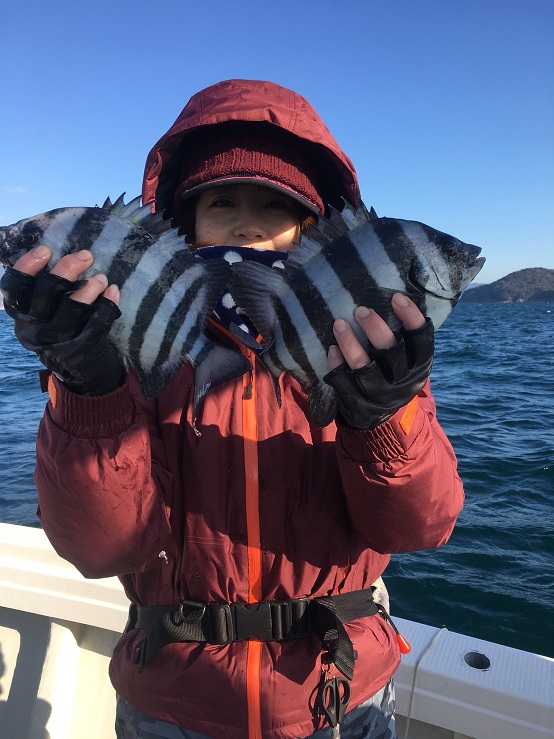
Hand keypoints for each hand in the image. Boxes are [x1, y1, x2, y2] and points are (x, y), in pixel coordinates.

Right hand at [0, 245, 122, 394]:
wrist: (78, 372)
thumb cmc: (60, 328)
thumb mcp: (41, 313)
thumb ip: (43, 290)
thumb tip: (56, 253)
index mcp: (21, 314)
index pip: (14, 287)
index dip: (27, 265)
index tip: (46, 249)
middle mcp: (34, 327)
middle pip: (46, 292)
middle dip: (67, 269)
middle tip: (86, 255)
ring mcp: (57, 340)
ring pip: (71, 308)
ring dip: (89, 288)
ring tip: (101, 277)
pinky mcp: (80, 350)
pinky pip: (96, 324)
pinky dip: (107, 305)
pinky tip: (114, 291)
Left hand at [323, 294, 433, 428]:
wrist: (382, 419)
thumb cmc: (393, 373)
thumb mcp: (408, 359)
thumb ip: (403, 335)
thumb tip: (391, 294)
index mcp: (420, 365)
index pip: (421, 339)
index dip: (411, 317)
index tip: (395, 296)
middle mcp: (403, 381)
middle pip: (391, 352)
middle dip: (375, 328)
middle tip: (360, 309)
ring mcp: (381, 395)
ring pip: (365, 369)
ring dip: (350, 344)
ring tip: (338, 323)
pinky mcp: (360, 405)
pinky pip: (345, 384)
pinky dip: (337, 365)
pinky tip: (331, 348)